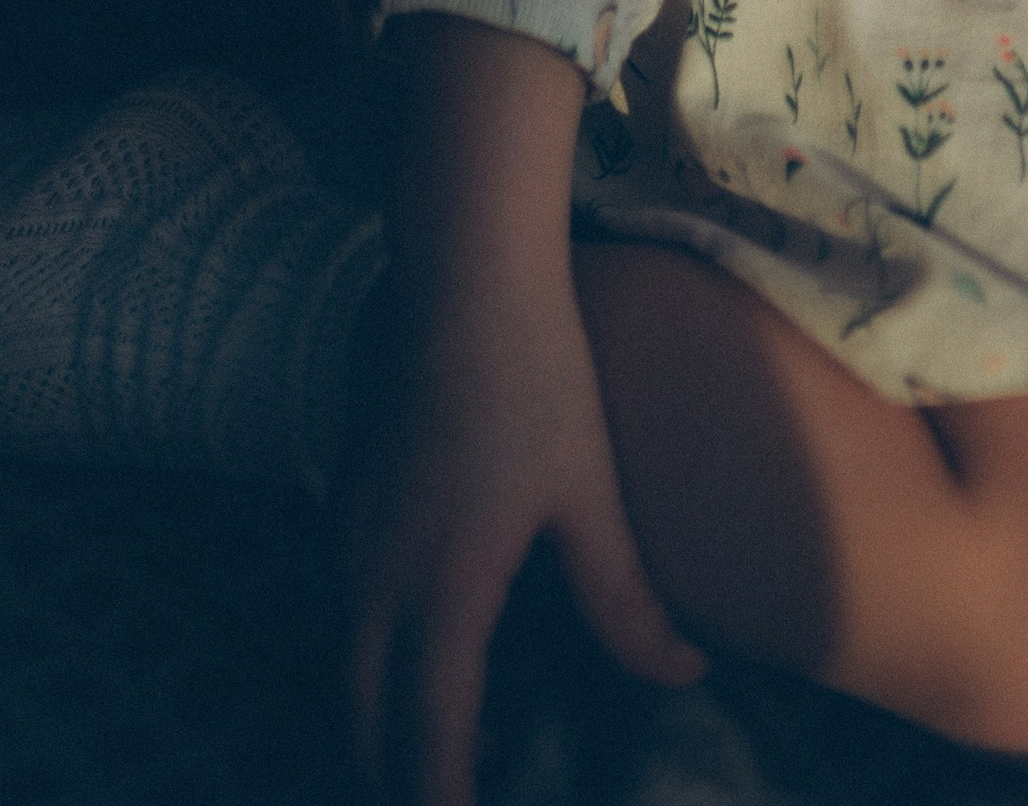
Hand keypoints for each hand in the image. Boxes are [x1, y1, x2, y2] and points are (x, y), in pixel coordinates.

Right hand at [346, 23, 702, 805]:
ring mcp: (348, 537)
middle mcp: (373, 579)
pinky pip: (349, 612)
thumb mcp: (590, 494)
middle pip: (367, 719)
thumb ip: (626, 598)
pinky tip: (430, 648)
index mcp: (440, 592)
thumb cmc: (537, 378)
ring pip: (351, 666)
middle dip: (403, 771)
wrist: (462, 274)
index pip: (428, 736)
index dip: (444, 800)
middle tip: (457, 795)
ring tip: (455, 743)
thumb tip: (684, 674)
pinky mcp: (344, 499)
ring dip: (390, 715)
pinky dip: (378, 658)